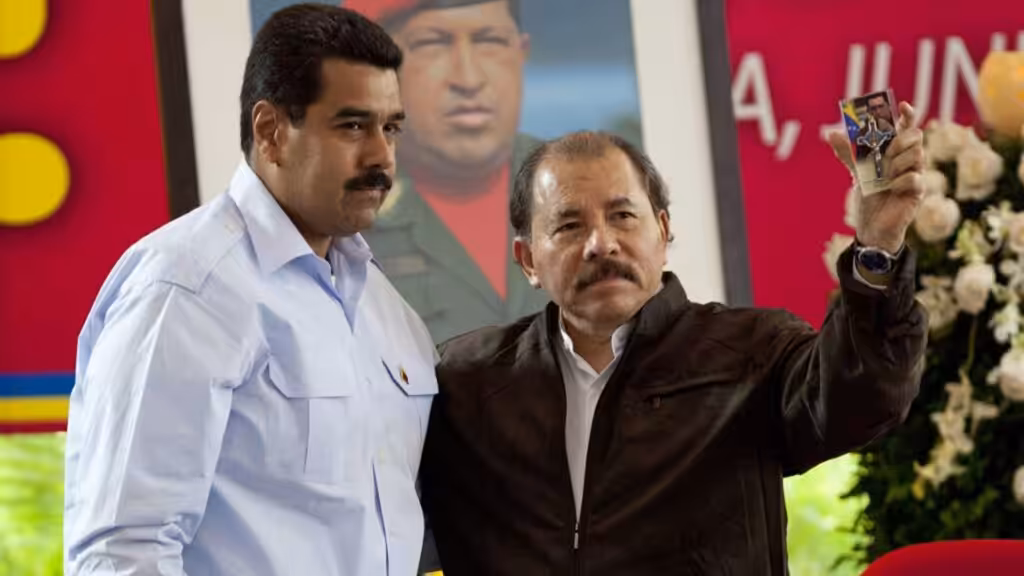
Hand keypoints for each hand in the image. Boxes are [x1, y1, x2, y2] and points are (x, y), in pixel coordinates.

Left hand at [828, 102, 925, 252]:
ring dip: (897, 164)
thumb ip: (847, 153)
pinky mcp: (918, 191)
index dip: (908, 115)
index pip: (907, 128)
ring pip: (917, 154)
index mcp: (896, 153)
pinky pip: (914, 178)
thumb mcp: (856, 172)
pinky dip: (899, 182)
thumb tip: (831, 133)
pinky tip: (891, 189)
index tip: (904, 105)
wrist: (871, 225)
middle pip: (916, 136)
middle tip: (886, 153)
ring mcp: (916, 174)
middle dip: (900, 141)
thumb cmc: (869, 198)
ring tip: (885, 177)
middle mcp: (908, 161)